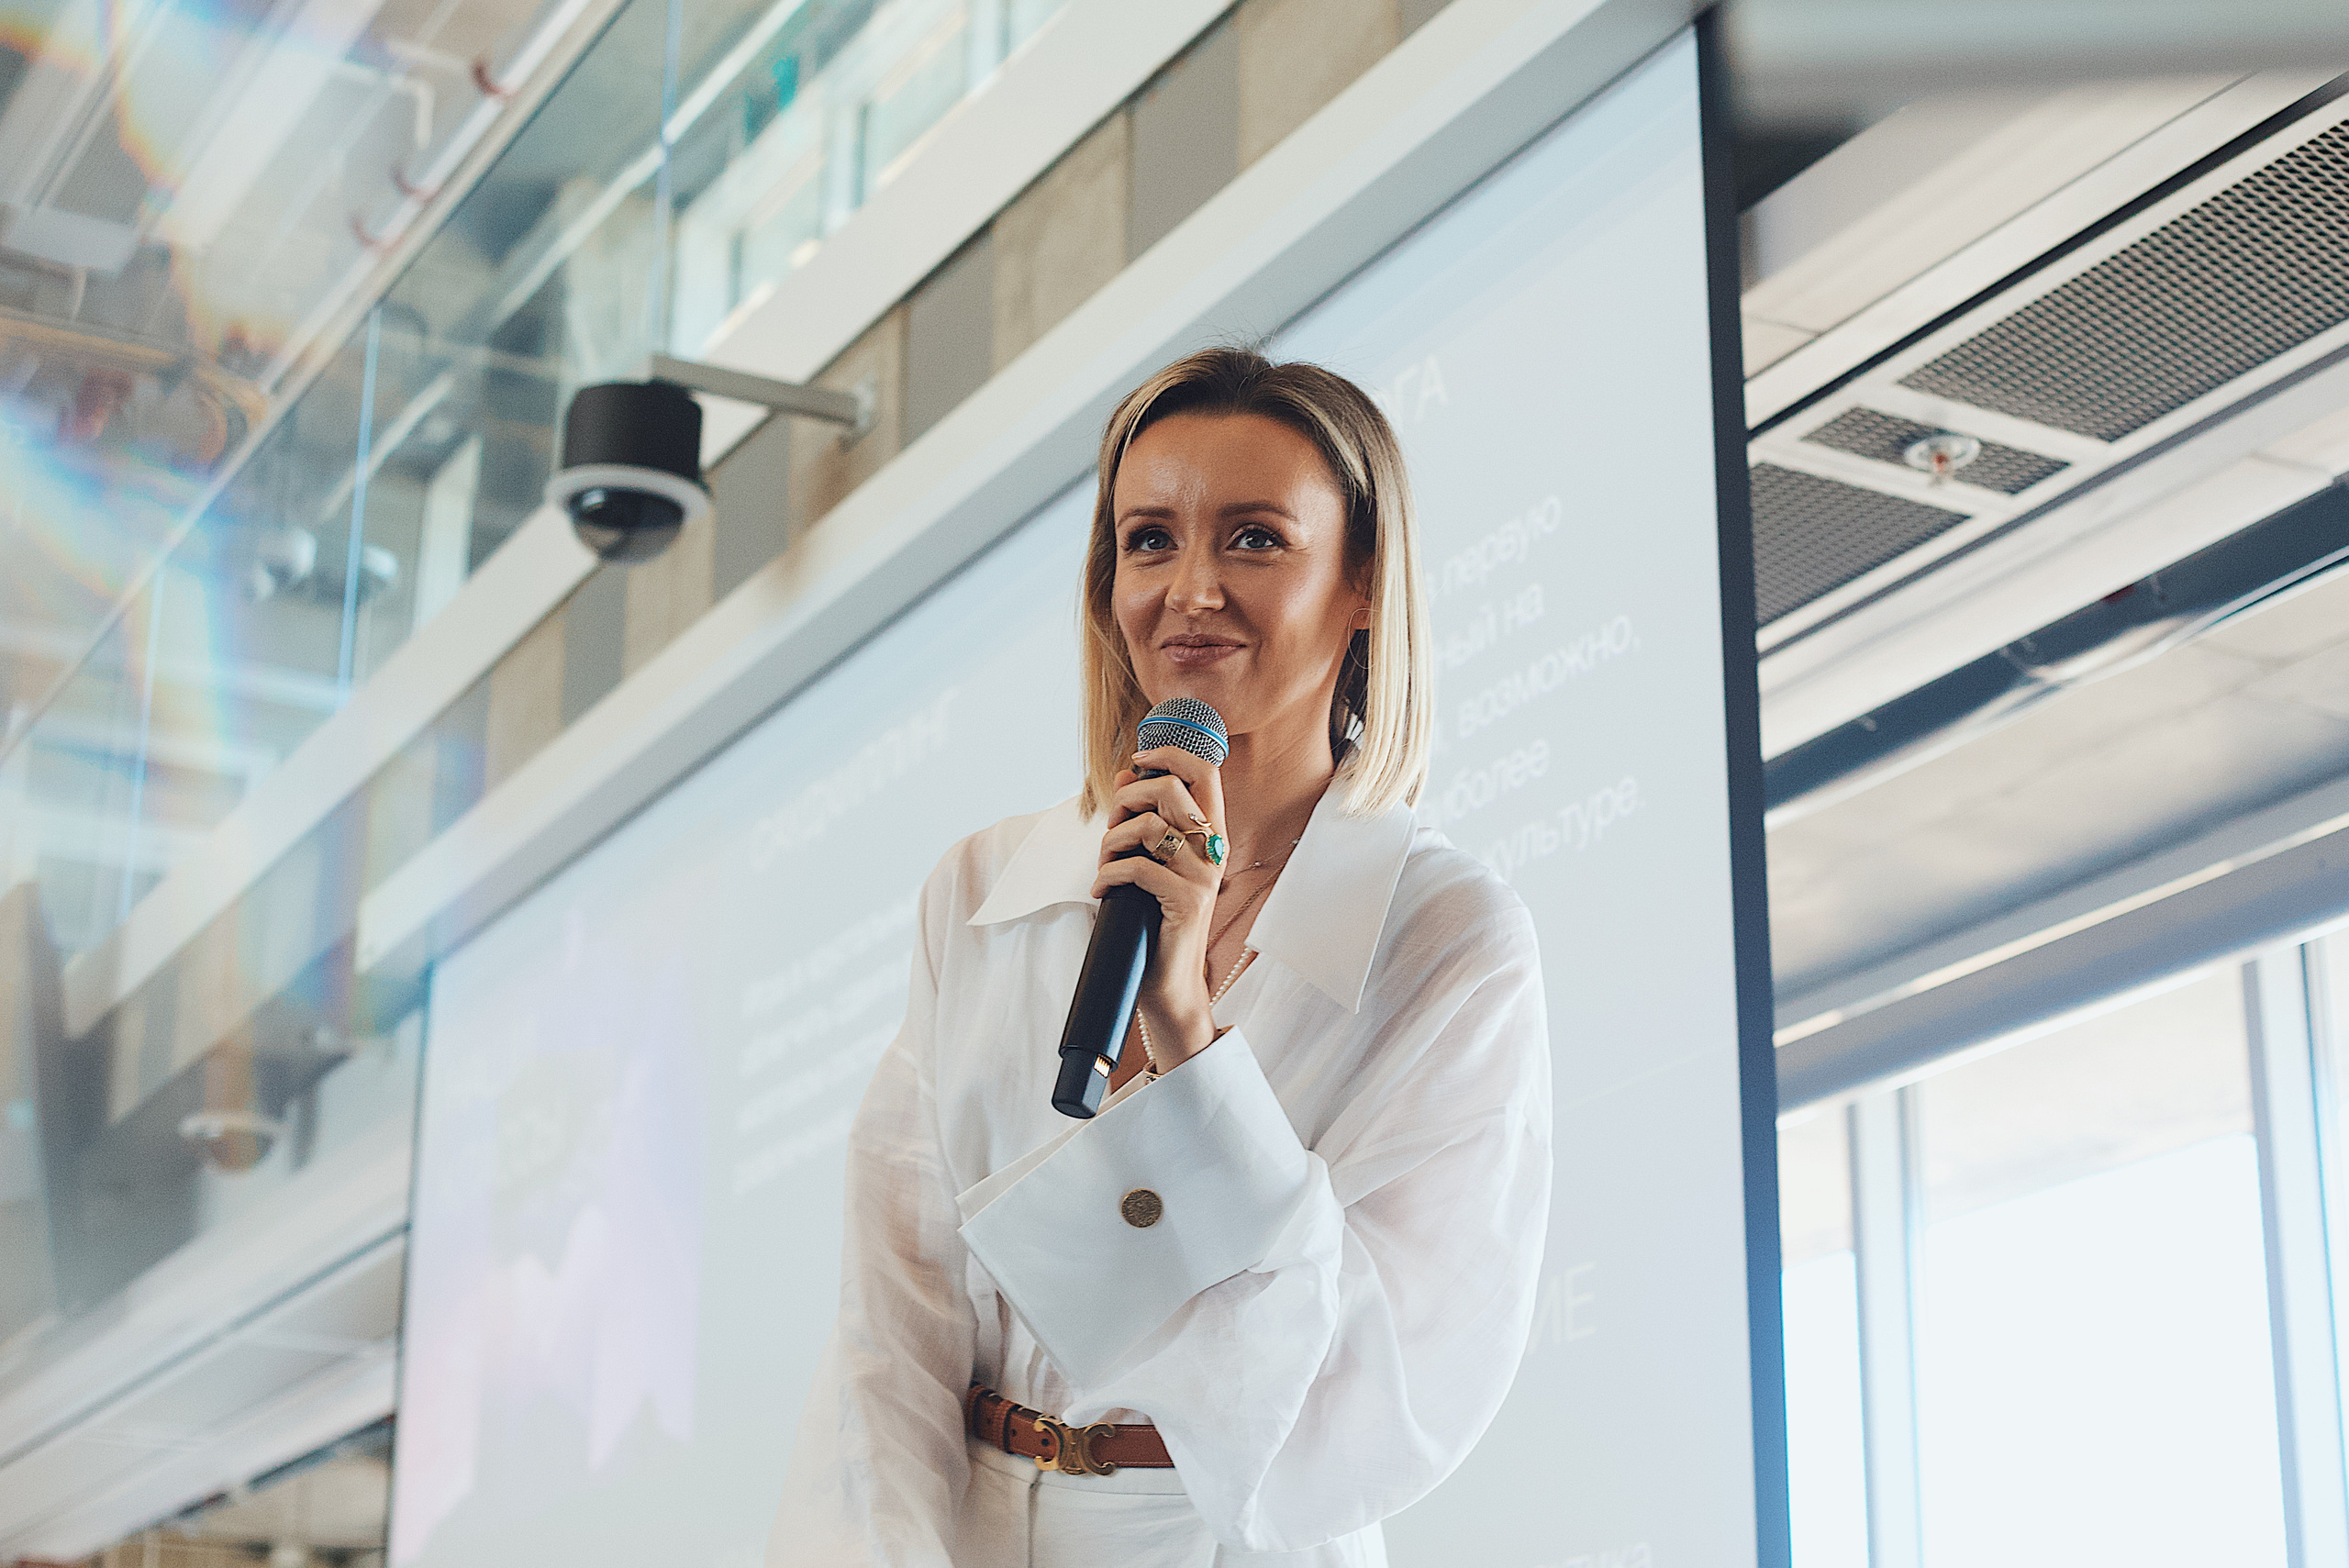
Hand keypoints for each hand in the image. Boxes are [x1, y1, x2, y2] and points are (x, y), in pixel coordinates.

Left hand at [1090, 744, 1228, 1068]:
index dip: (1170, 753)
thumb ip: (1143, 817)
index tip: (1139, 759)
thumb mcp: (1150, 860)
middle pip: (1171, 789)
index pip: (1205, 771)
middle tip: (1112, 825)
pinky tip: (1102, 890)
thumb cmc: (1156, 919)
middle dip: (1128, 798)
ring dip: (1112, 840)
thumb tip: (1127, 773)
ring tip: (1104, 863)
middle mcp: (1214, 850)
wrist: (1169, 982)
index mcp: (1210, 834)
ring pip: (1149, 827)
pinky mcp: (1188, 902)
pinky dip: (1108, 874)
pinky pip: (1138, 868)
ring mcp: (1204, 876)